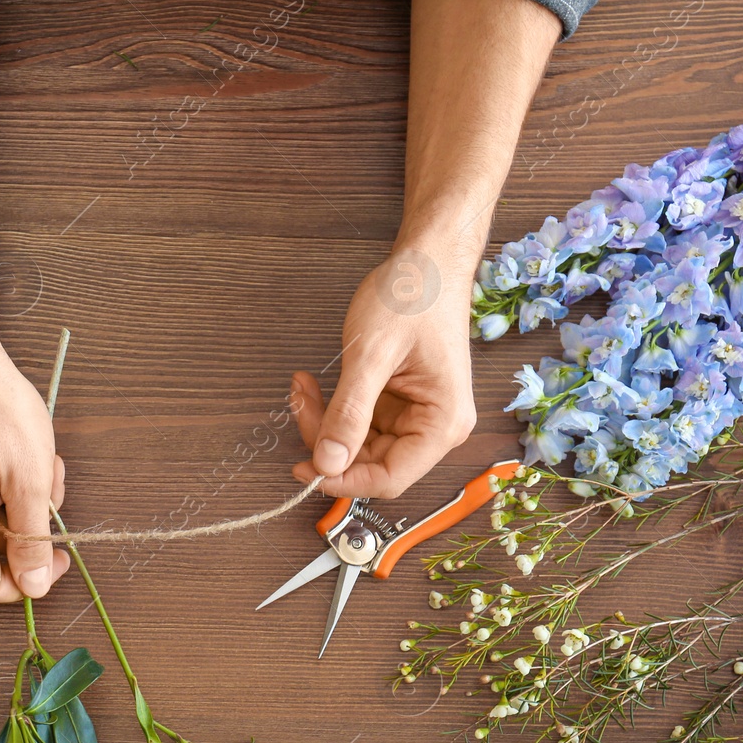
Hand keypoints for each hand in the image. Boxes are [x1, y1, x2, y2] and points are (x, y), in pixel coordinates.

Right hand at [0, 330, 69, 602]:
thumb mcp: (29, 479)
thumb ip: (31, 540)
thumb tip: (33, 587)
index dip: (32, 580)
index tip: (61, 554)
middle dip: (31, 526)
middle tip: (51, 484)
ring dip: (21, 500)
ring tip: (35, 459)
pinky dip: (4, 484)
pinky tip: (16, 452)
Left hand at [291, 246, 476, 498]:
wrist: (428, 261)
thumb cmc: (413, 297)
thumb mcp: (372, 355)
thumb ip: (349, 413)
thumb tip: (327, 464)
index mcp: (443, 423)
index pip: (391, 478)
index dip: (345, 481)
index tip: (305, 470)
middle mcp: (435, 427)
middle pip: (371, 463)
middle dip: (327, 442)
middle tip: (299, 405)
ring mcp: (416, 416)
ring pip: (359, 445)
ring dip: (324, 423)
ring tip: (303, 388)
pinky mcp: (398, 404)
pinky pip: (359, 423)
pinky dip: (332, 408)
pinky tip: (313, 386)